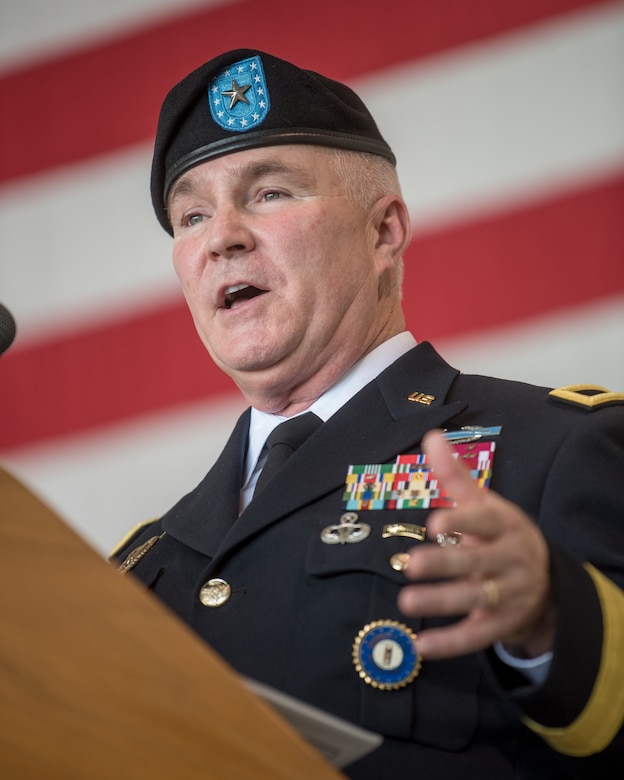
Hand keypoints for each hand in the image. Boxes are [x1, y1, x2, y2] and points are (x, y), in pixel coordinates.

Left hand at [397, 430, 556, 659]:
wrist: (545, 580)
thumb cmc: (500, 534)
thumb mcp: (484, 503)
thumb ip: (455, 475)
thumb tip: (430, 436)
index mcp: (505, 525)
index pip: (485, 522)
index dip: (462, 522)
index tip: (435, 523)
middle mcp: (510, 559)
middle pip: (476, 563)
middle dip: (445, 564)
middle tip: (411, 563)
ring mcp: (510, 594)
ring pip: (475, 599)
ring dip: (441, 602)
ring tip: (406, 602)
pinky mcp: (503, 623)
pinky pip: (477, 635)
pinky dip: (450, 643)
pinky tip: (422, 645)